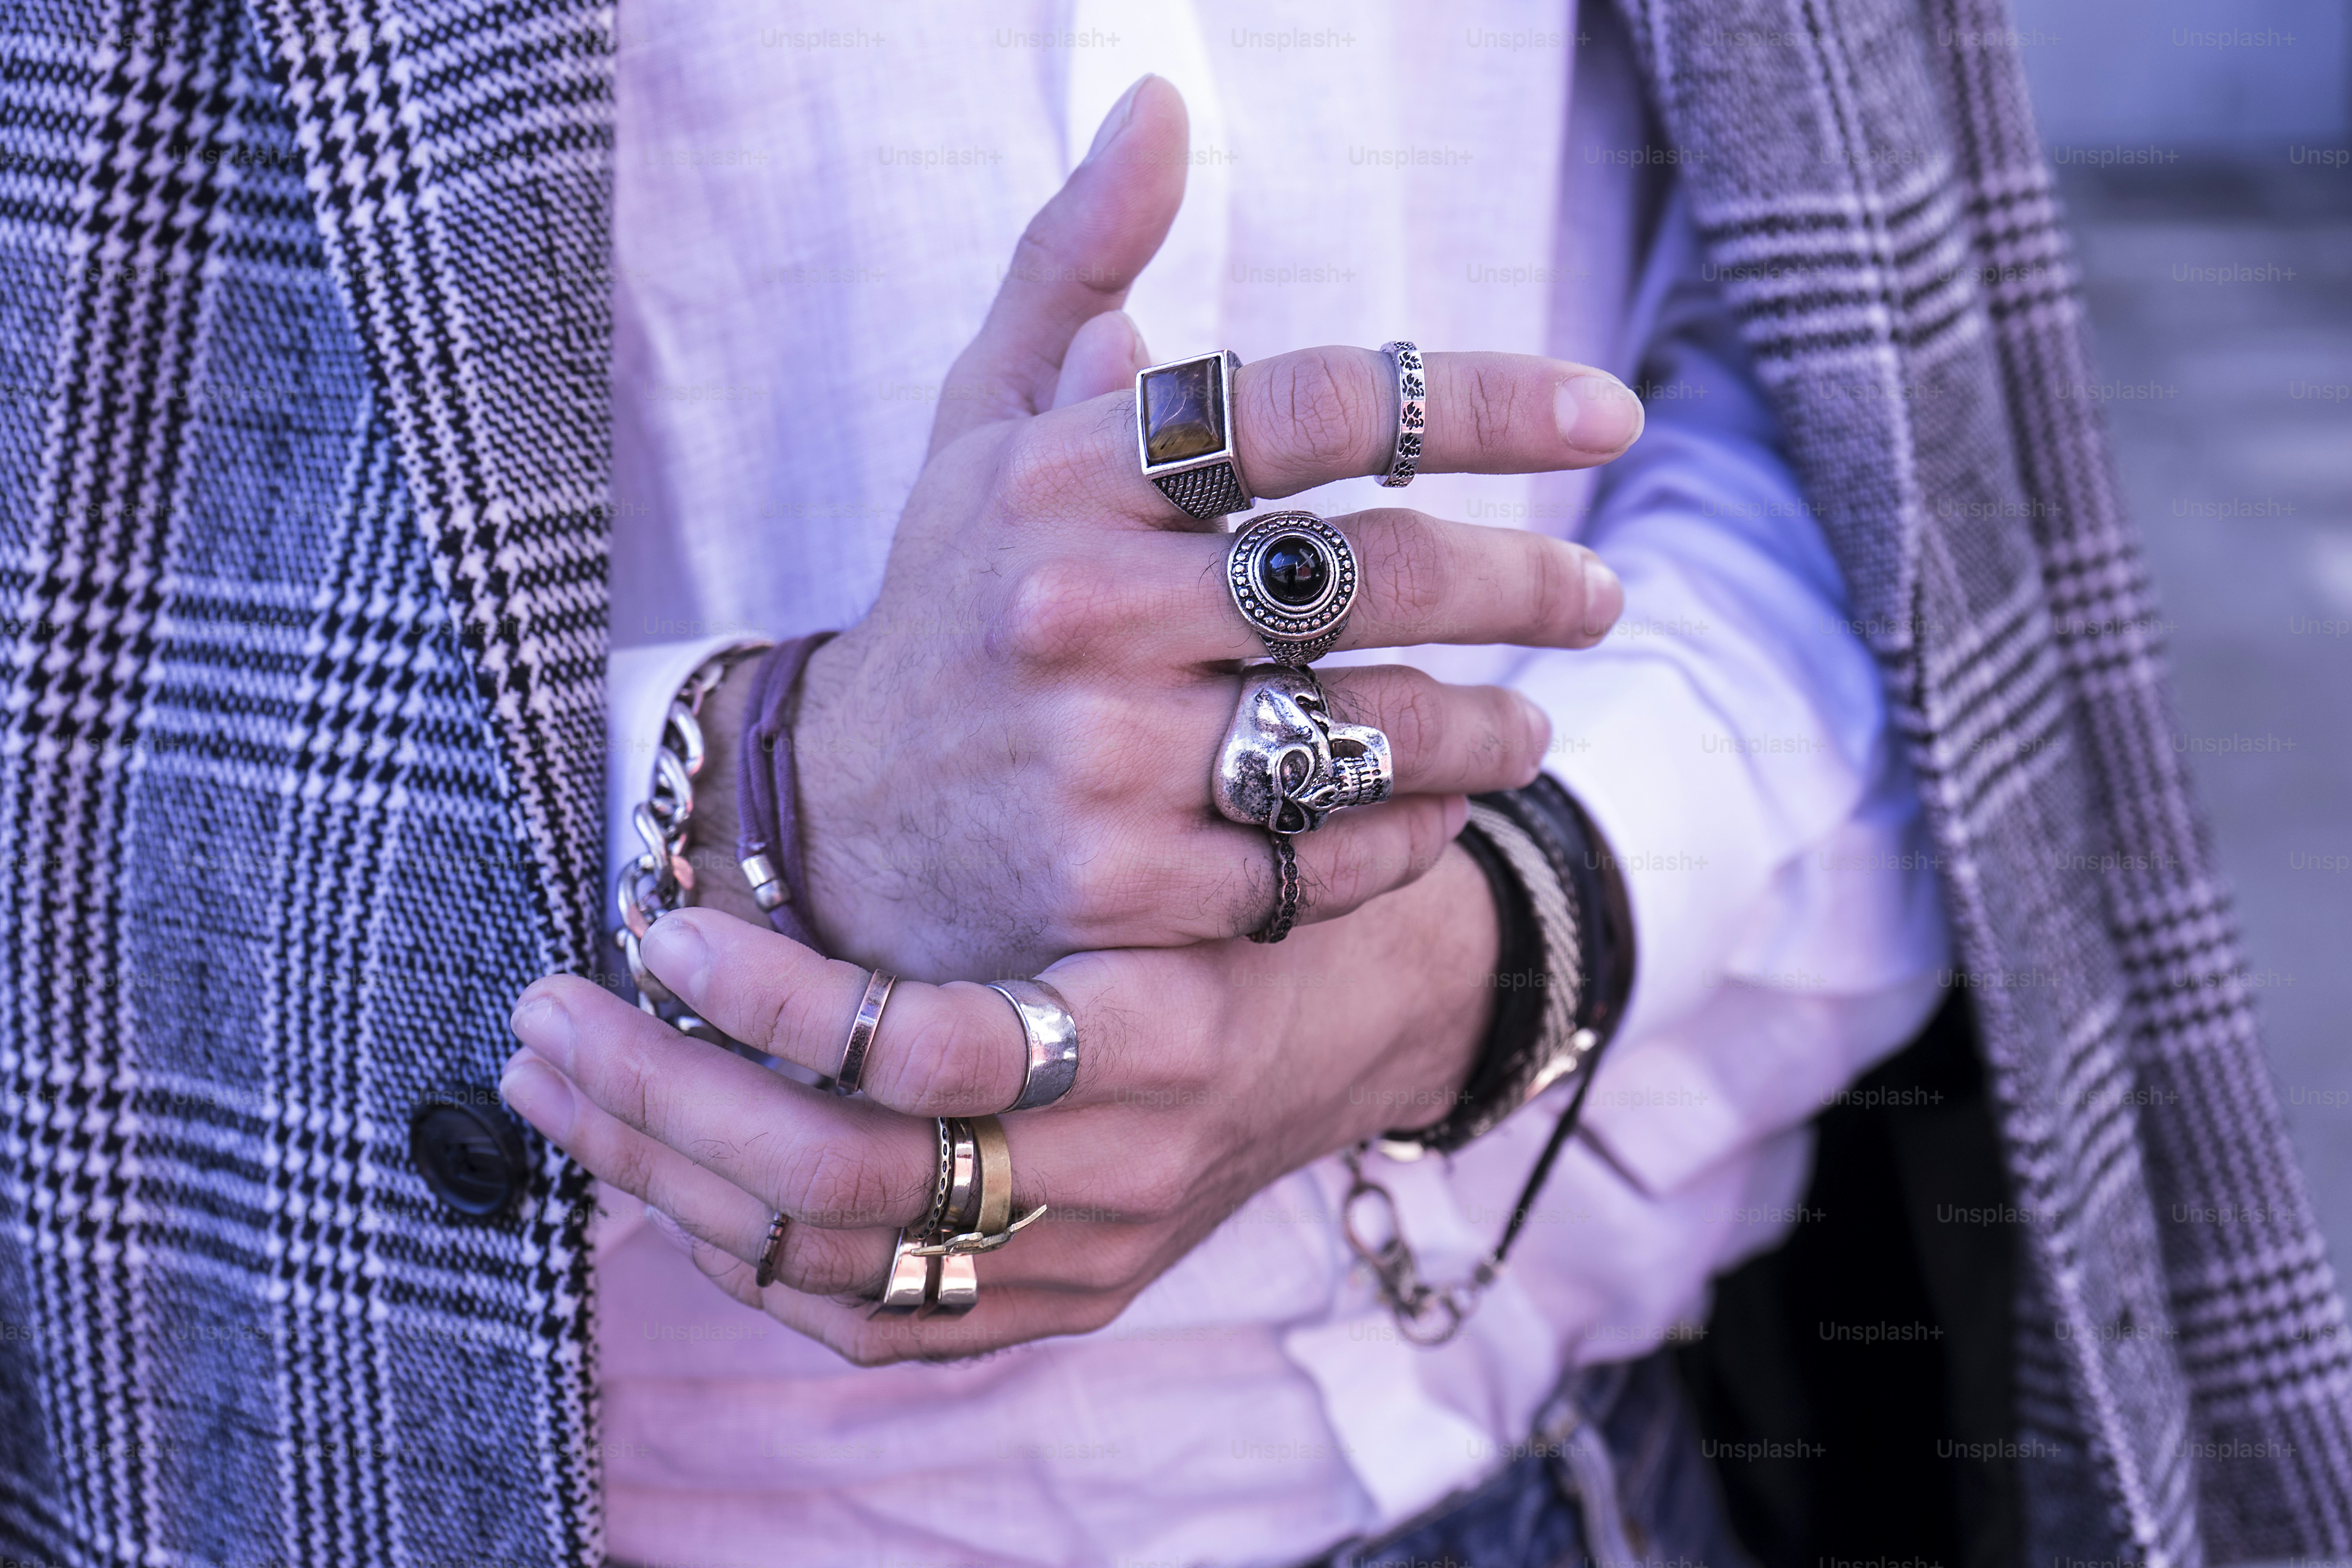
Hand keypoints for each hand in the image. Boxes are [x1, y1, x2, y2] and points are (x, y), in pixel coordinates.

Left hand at [500, 845, 1499, 1363]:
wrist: (1369, 1021)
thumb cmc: (1246, 887)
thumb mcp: (1173, 824)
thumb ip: (1034, 811)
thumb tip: (816, 760)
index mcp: (1162, 1023)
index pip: (929, 1047)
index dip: (772, 997)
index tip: (661, 919)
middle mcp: (1127, 1161)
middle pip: (846, 1177)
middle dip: (662, 1103)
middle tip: (543, 1019)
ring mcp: (1092, 1254)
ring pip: (834, 1263)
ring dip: (666, 1177)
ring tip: (556, 1085)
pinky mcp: (1065, 1303)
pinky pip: (876, 1324)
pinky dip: (749, 1261)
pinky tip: (663, 1182)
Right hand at [791, 76, 1637, 979]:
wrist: (836, 820)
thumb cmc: (952, 599)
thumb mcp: (980, 423)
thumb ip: (1072, 261)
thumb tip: (1156, 101)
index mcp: (1066, 474)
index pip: (1314, 405)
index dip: (1484, 401)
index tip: (1606, 414)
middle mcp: (1078, 607)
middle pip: (1371, 578)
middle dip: (1524, 583)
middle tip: (1597, 594)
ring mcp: (1094, 757)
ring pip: (1364, 734)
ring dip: (1485, 728)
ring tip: (1529, 725)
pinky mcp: (1113, 886)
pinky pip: (1315, 862)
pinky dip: (1400, 837)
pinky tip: (1432, 812)